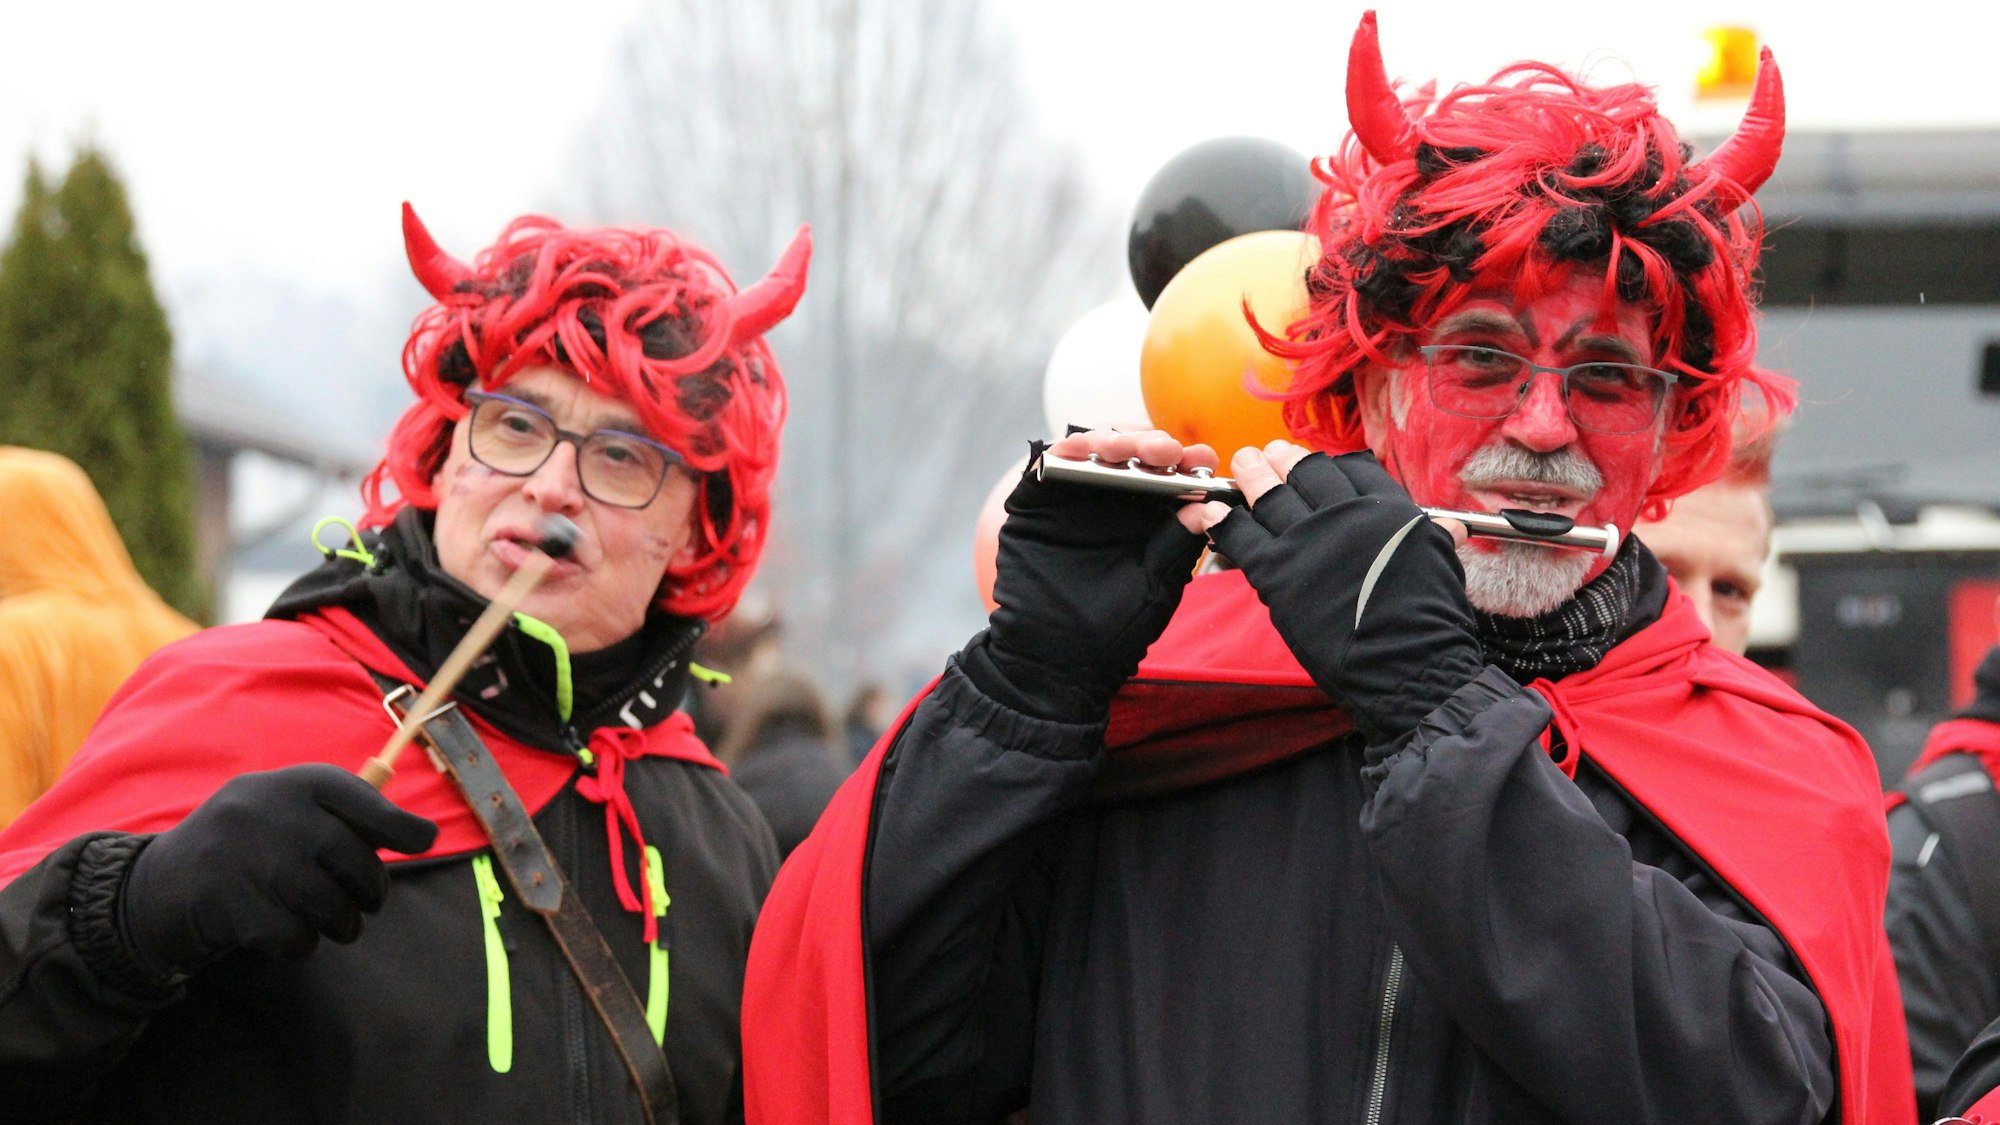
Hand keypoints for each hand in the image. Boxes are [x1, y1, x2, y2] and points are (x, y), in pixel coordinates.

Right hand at [121, 764, 439, 978]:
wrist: (156, 886)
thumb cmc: (246, 849)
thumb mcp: (285, 811)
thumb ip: (341, 816)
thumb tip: (422, 834)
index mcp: (290, 784)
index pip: (361, 799)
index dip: (399, 825)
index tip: (423, 841)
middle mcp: (269, 812)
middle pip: (356, 861)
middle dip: (371, 891)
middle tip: (364, 902)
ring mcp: (247, 858)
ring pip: (333, 905)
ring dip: (341, 924)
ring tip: (328, 920)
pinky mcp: (231, 906)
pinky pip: (298, 938)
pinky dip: (300, 945)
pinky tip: (280, 932)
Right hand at [964, 429, 1214, 721]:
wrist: (1053, 662)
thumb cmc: (1112, 632)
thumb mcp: (1154, 587)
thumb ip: (1176, 546)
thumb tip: (1207, 505)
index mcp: (1152, 518)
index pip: (1176, 476)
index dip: (1190, 462)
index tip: (1202, 462)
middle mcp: (1117, 501)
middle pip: (1137, 453)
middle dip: (1152, 443)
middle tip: (1164, 451)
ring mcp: (1077, 498)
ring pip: (1096, 450)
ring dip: (1113, 440)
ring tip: (1125, 448)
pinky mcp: (1039, 503)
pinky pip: (1050, 465)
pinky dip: (1064, 451)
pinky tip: (1078, 449)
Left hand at [1191, 442, 1484, 745]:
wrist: (1409, 666)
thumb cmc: (1430, 623)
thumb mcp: (1441, 565)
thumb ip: (1433, 537)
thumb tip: (1449, 526)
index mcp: (1386, 510)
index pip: (1350, 471)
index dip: (1327, 464)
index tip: (1312, 462)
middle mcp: (1345, 516)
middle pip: (1306, 474)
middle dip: (1284, 460)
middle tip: (1270, 453)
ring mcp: (1308, 542)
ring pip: (1270, 497)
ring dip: (1253, 477)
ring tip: (1245, 463)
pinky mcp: (1278, 573)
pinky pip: (1243, 537)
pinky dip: (1227, 522)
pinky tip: (1217, 512)